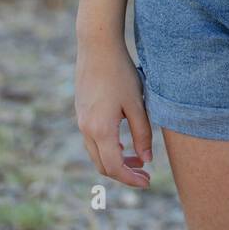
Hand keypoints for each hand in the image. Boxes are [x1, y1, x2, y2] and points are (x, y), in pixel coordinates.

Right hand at [75, 41, 152, 188]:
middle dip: (124, 173)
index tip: (148, 182)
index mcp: (101, 130)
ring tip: (139, 159)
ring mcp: (81, 121)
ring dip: (116, 160)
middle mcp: (86, 129)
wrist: (97, 47)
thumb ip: (142, 133)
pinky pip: (92, 140)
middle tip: (146, 173)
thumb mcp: (137, 104)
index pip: (114, 167)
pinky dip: (108, 148)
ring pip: (96, 154)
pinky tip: (124, 143)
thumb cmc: (120, 73)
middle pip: (103, 165)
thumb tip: (147, 159)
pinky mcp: (81, 113)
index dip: (131, 179)